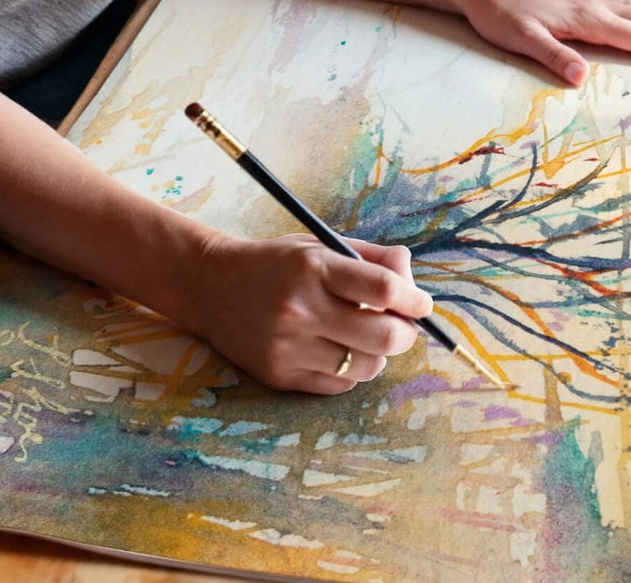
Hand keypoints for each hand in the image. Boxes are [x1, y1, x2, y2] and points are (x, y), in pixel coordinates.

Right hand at [187, 233, 431, 393]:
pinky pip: (339, 385)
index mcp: (314, 268)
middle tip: (404, 324)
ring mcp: (289, 347)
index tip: (421, 303)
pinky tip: (339, 350)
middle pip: (383, 336)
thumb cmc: (274, 263)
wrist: (209, 286)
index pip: (383, 288)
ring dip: (378, 353)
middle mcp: (301, 309)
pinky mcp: (280, 376)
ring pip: (365, 366)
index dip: (414, 298)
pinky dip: (351, 371)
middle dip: (405, 332)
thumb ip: (370, 259)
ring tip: (367, 337)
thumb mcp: (319, 246)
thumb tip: (411, 278)